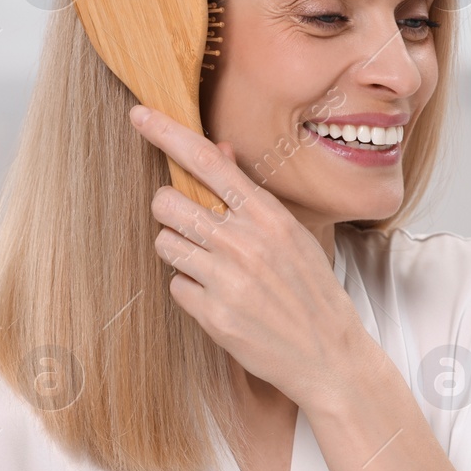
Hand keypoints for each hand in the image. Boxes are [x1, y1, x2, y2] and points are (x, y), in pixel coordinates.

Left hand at [128, 103, 371, 405]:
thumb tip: (220, 152)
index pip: (207, 161)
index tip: (139, 115)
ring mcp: (226, 279)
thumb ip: (252, 196)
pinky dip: (190, 290)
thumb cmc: (312, 292)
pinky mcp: (212, 314)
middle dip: (170, 212)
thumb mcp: (293, 235)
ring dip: (178, 251)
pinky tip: (220, 300)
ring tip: (210, 266)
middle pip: (168, 202)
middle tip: (192, 227)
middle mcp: (245, 242)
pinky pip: (175, 285)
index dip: (167, 133)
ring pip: (164, 243)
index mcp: (269, 216)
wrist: (331, 355)